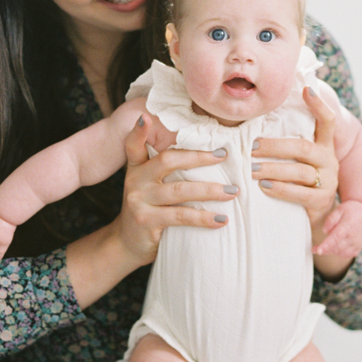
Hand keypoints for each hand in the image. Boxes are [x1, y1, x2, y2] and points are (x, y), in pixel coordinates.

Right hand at [114, 113, 237, 268]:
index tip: (146, 117)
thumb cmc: (149, 209)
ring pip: (180, 191)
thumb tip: (207, 151)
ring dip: (210, 190)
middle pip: (167, 161)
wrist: (128, 243)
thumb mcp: (149, 186)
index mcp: (136, 168)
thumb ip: (165, 169)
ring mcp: (139, 202)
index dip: (138, 131)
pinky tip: (221, 219)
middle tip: (224, 155)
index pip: (134, 145)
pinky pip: (181, 216)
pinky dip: (204, 217)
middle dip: (199, 157)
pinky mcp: (147, 222)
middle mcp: (135, 181)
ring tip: (233, 191)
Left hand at [251, 86, 338, 236]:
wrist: (316, 218)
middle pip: (303, 147)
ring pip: (300, 170)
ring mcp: (328, 181)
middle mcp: (329, 160)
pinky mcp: (323, 201)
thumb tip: (255, 121)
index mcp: (324, 146)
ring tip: (251, 169)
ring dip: (273, 168)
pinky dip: (281, 189)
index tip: (307, 88)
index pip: (327, 121)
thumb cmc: (297, 182)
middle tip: (251, 147)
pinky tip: (264, 187)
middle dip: (274, 146)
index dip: (319, 105)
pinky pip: (301, 194)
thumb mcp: (296, 161)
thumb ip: (286, 144)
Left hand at [313, 199, 361, 258]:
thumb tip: (324, 231)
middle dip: (325, 249)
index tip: (318, 250)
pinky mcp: (360, 247)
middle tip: (316, 248)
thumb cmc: (352, 209)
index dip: (326, 245)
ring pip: (341, 253)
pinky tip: (337, 247)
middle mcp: (353, 236)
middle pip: (336, 248)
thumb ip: (331, 219)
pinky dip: (340, 253)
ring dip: (332, 251)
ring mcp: (358, 243)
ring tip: (328, 245)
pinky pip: (348, 255)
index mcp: (347, 225)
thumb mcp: (340, 209)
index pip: (336, 238)